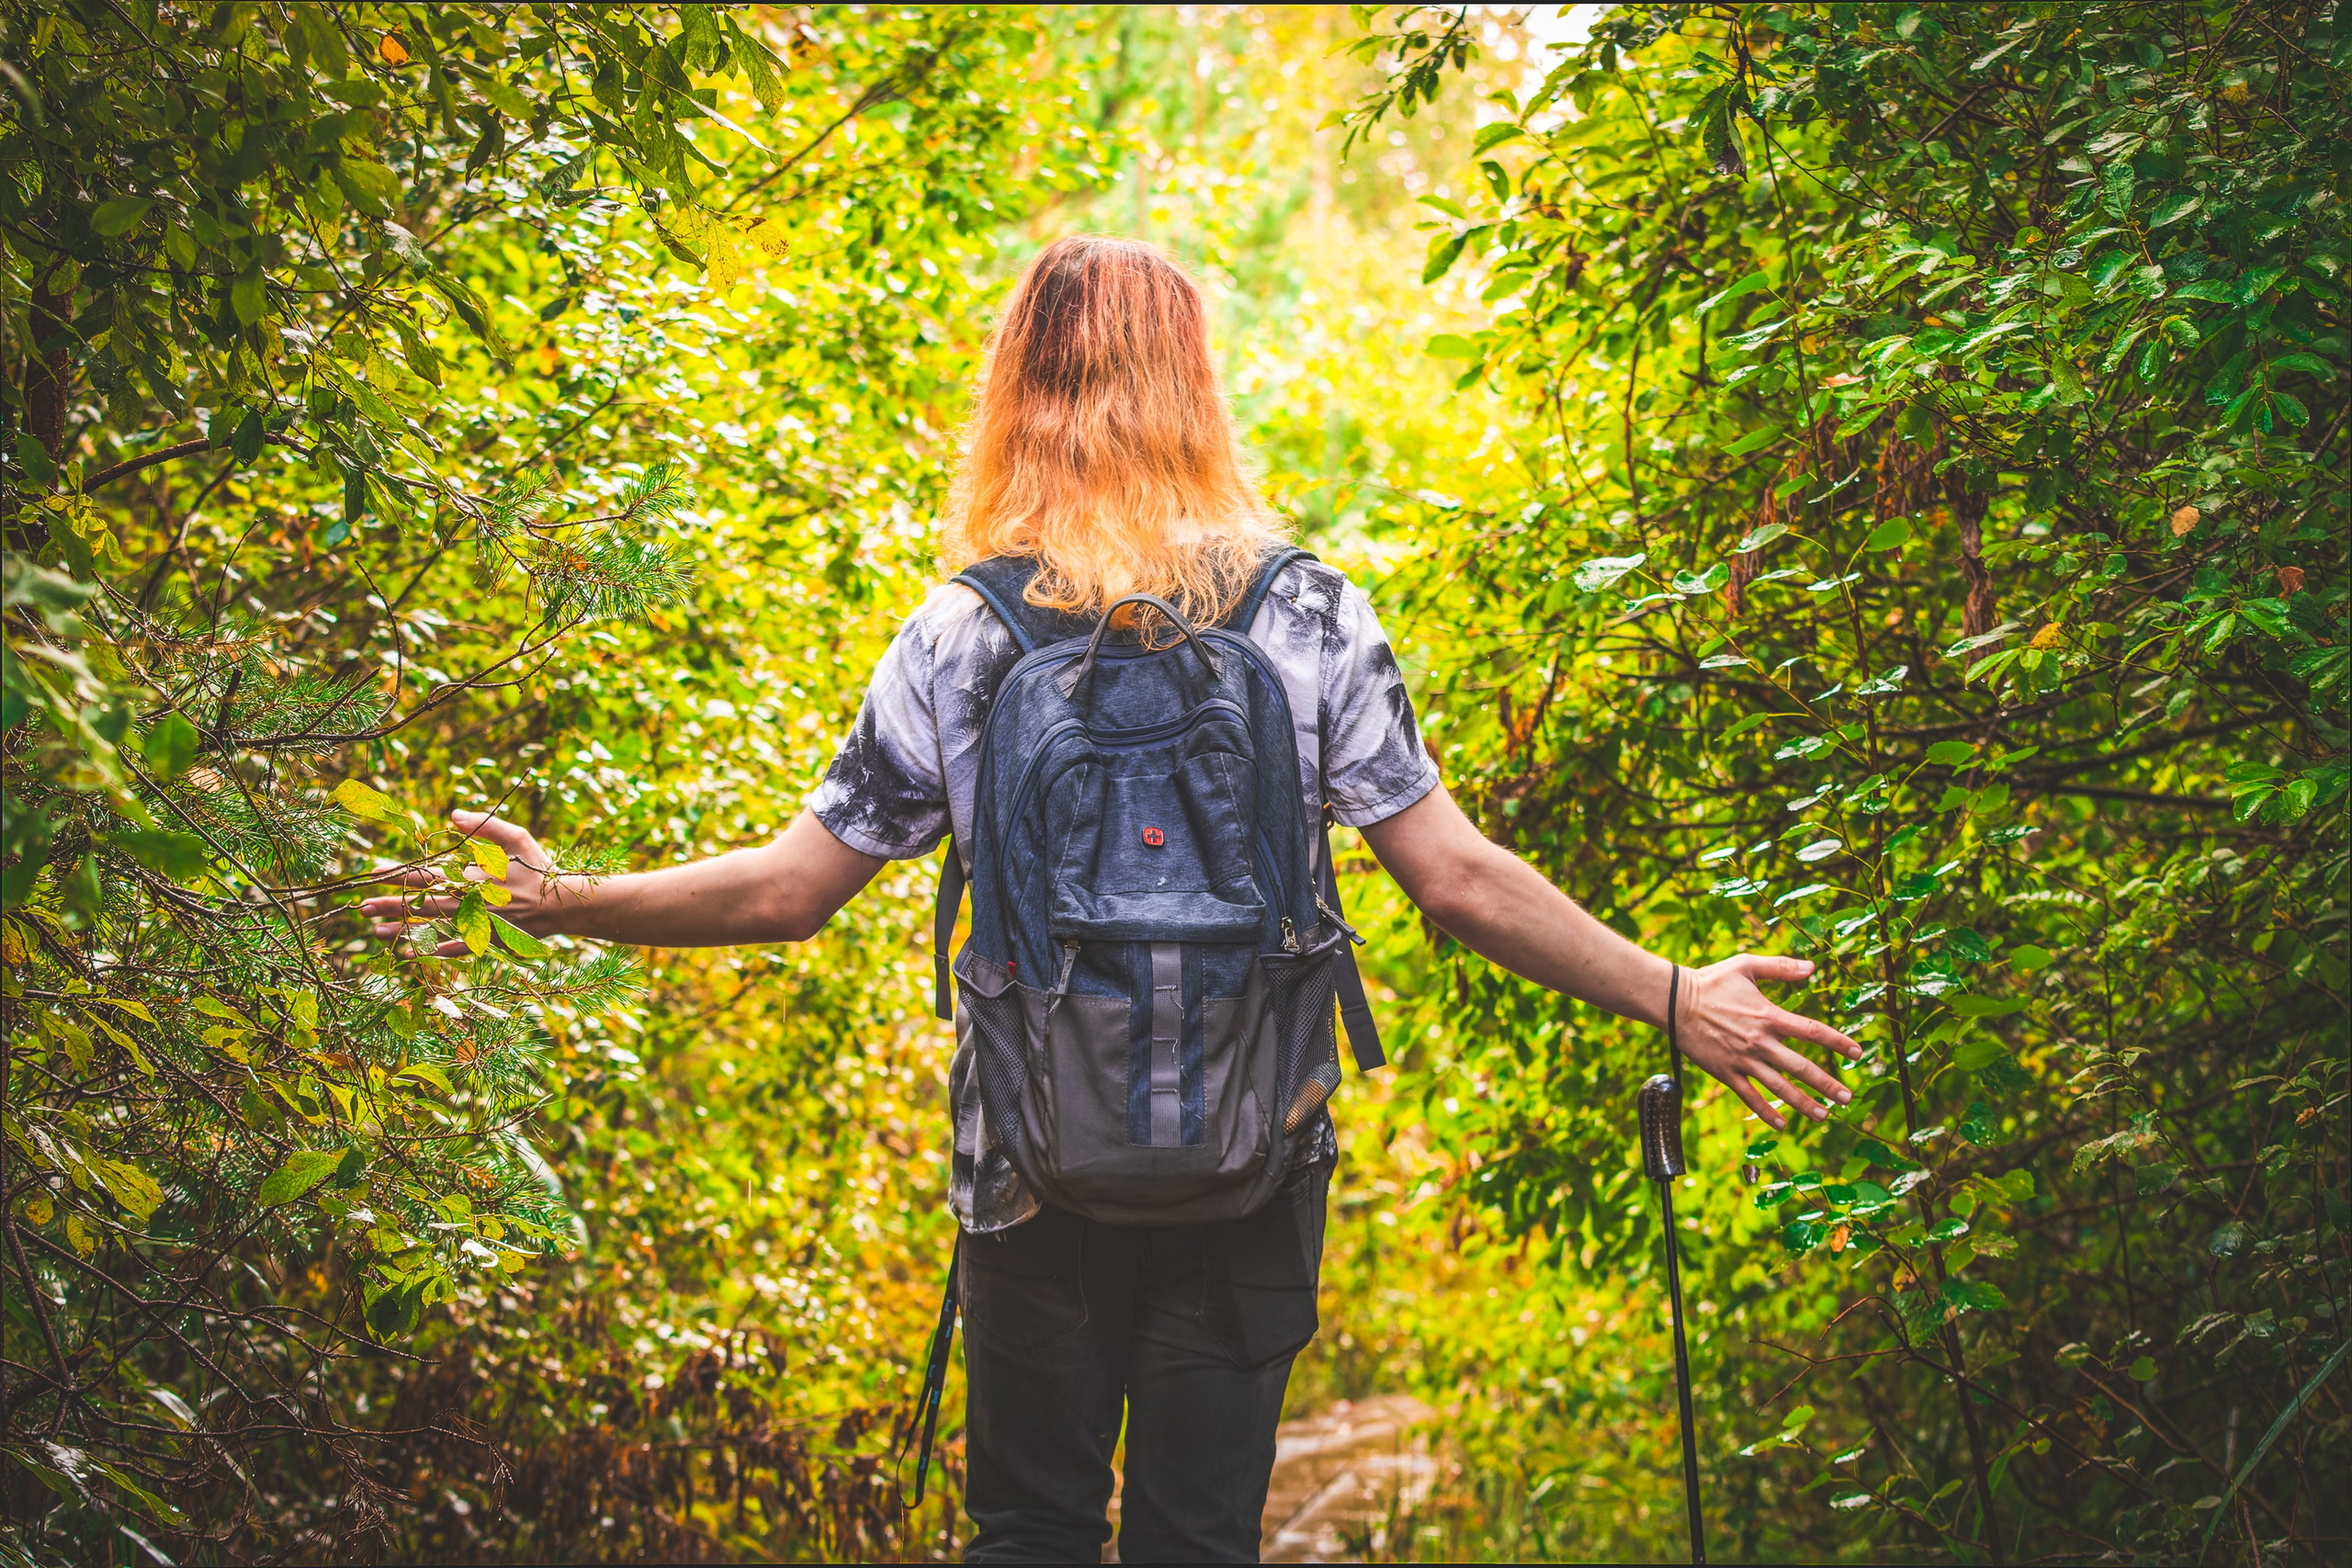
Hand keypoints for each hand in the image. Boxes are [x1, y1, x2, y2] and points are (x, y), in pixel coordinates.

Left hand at [358, 811, 570, 956]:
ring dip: (401, 931)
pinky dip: (430, 951)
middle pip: (421, 904)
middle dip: (389, 905)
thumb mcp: (516, 838)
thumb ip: (484, 825)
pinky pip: (452, 948)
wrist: (562, 905)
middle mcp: (469, 902)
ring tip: (375, 933)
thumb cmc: (538, 869)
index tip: (372, 874)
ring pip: (431, 928)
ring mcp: (476, 924)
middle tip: (361, 908)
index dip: (397, 875)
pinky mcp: (485, 940)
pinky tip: (409, 954)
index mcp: (471, 877)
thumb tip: (452, 815)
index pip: (426, 875)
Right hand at [1674, 954, 1860, 1130]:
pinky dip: (1766, 1113)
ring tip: (1824, 1115)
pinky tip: (1781, 1124)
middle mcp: (1760, 1042)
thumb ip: (1781, 967)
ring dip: (1803, 1103)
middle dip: (1827, 1084)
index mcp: (1769, 1016)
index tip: (1858, 1053)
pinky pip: (1749, 1097)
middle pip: (1801, 1067)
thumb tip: (1813, 967)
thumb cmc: (1711, 981)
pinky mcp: (1725, 1072)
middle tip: (1847, 1097)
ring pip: (1779, 1088)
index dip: (1837, 1042)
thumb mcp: (1747, 965)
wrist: (1673, 1001)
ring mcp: (1742, 1060)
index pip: (1812, 1031)